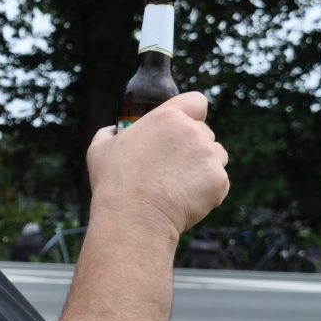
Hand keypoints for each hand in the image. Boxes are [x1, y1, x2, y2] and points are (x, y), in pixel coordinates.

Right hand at [87, 92, 228, 235]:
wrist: (134, 218)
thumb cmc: (114, 185)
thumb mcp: (99, 150)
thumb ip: (109, 133)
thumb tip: (113, 130)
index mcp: (167, 117)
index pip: (196, 102)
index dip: (192, 113)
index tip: (184, 126)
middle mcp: (193, 132)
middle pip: (205, 132)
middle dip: (193, 146)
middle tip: (172, 166)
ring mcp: (209, 156)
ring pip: (217, 155)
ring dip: (204, 166)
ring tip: (179, 184)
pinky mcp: (218, 181)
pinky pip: (220, 182)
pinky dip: (208, 191)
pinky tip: (185, 200)